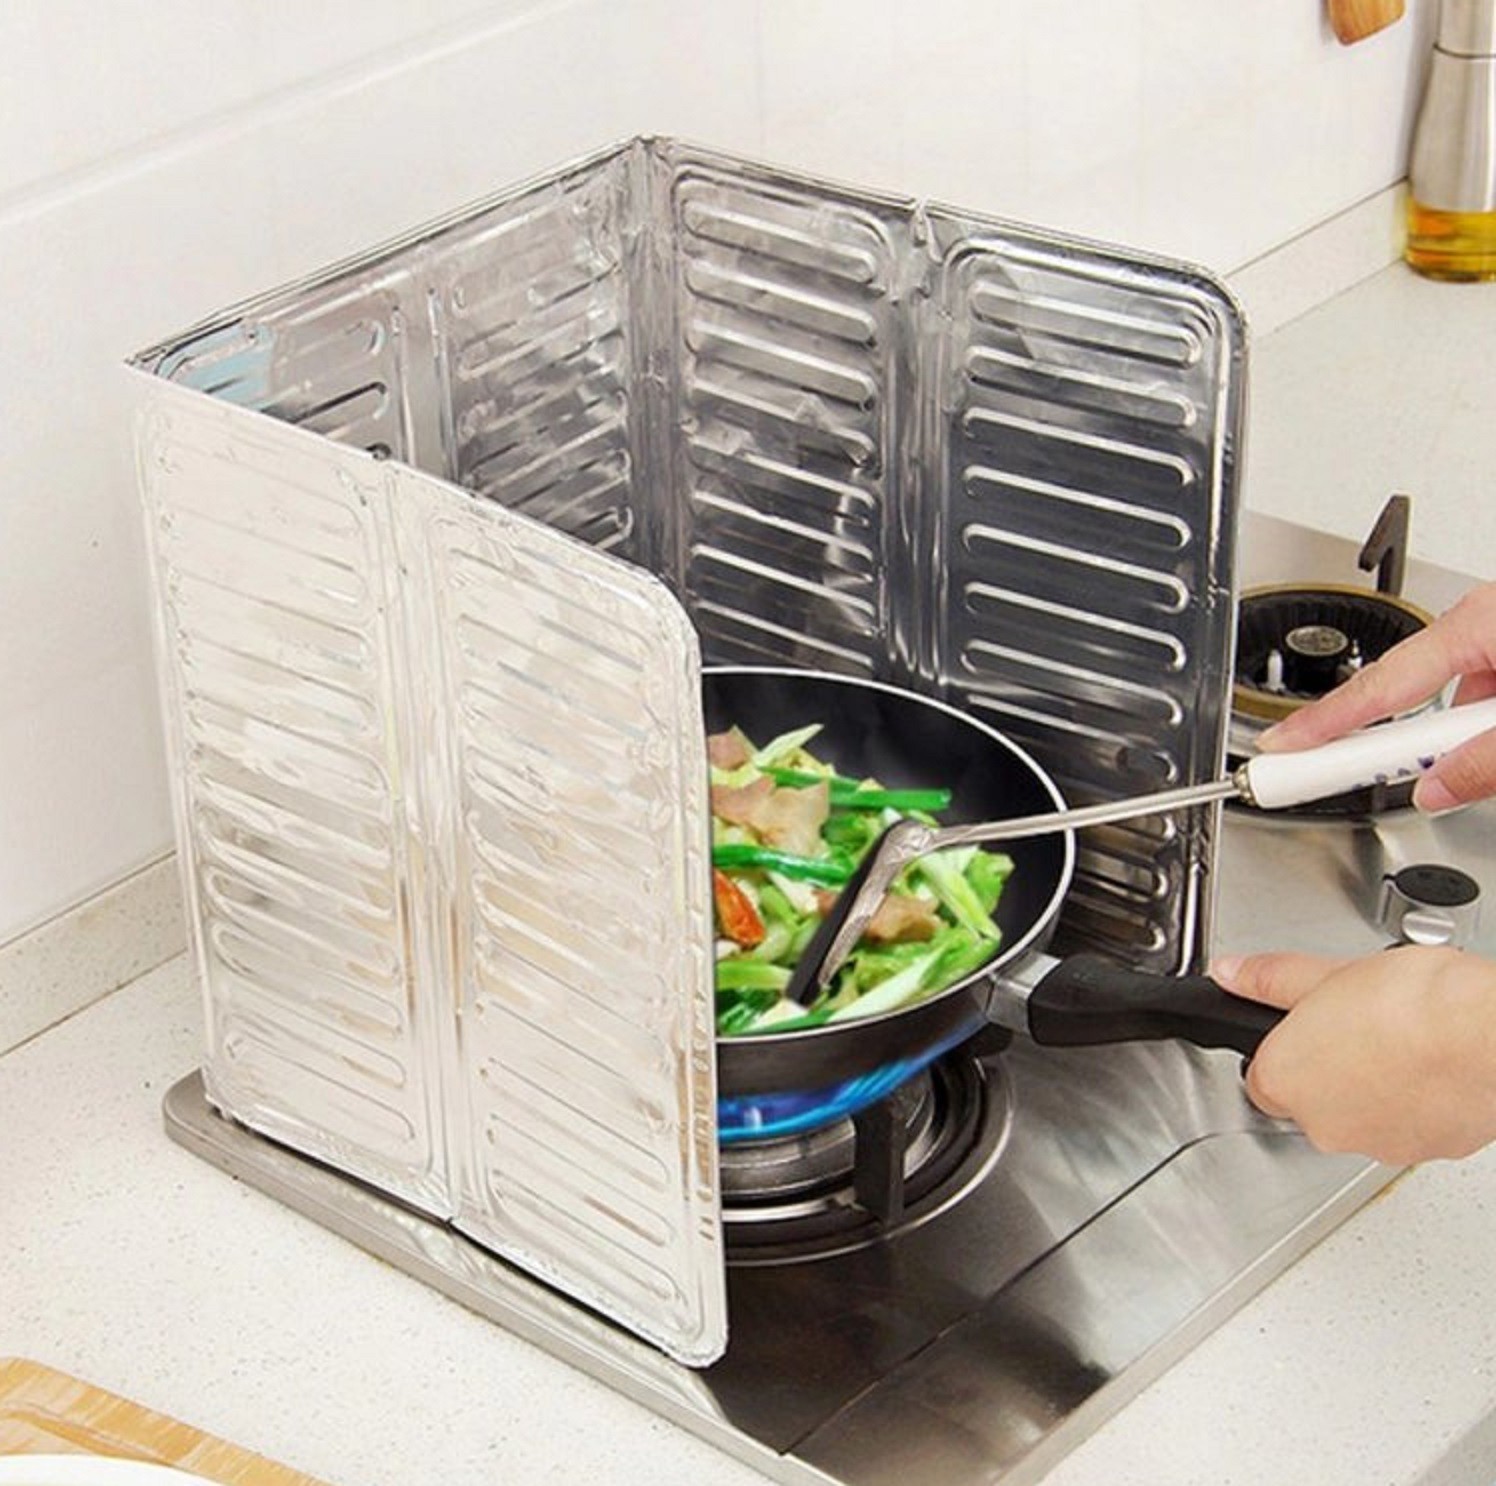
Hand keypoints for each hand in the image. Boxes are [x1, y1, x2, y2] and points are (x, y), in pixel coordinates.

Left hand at [1211, 947, 1495, 1163]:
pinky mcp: (1429, 1152)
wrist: (1486, 1035)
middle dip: (1329, 1067)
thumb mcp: (1326, 972)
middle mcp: (1324, 1125)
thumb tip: (1234, 973)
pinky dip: (1415, 1104)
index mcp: (1285, 1081)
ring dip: (1372, 1087)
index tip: (1305, 1028)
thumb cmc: (1414, 1004)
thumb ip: (1271, 979)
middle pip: (1312, 1100)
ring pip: (1362, 1117)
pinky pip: (1410, 1128)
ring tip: (1399, 1042)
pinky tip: (1429, 1068)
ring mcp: (1378, 1144)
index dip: (1285, 1048)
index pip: (1262, 1077)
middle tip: (1356, 1026)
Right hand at [1258, 583, 1495, 811]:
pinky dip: (1474, 714)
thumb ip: (1483, 763)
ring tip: (1476, 765)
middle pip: (1405, 684)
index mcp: (1479, 623)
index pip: (1378, 687)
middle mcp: (1484, 615)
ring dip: (1449, 729)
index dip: (1321, 722)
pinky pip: (1479, 675)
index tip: (1278, 746)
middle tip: (1341, 772)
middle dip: (1388, 737)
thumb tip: (1434, 789)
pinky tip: (1494, 739)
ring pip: (1448, 684)